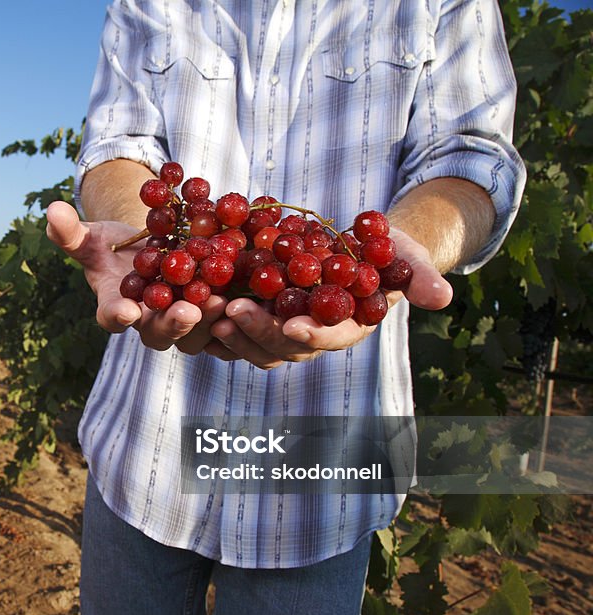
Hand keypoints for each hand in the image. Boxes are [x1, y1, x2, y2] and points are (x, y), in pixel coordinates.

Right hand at [46, 200, 232, 354]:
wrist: (149, 250)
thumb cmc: (114, 249)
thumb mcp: (91, 237)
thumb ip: (70, 231)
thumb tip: (52, 210)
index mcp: (115, 308)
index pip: (111, 317)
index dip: (117, 316)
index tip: (124, 311)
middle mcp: (148, 323)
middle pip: (159, 333)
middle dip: (173, 324)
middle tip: (187, 312)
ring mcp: (180, 322)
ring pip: (194, 334)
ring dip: (207, 321)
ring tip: (220, 302)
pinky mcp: (207, 316)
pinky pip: (220, 324)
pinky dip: (231, 315)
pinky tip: (245, 296)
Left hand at [210, 227, 453, 368]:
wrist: (354, 243)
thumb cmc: (384, 251)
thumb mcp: (405, 255)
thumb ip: (419, 276)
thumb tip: (444, 297)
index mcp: (345, 327)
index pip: (329, 338)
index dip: (313, 335)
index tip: (294, 326)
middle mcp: (310, 335)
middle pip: (282, 345)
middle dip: (259, 331)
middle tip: (233, 312)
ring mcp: (280, 327)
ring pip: (253, 342)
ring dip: (231, 331)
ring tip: (209, 311)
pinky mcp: (257, 313)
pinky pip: (233, 324)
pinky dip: (214, 317)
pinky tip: (195, 301)